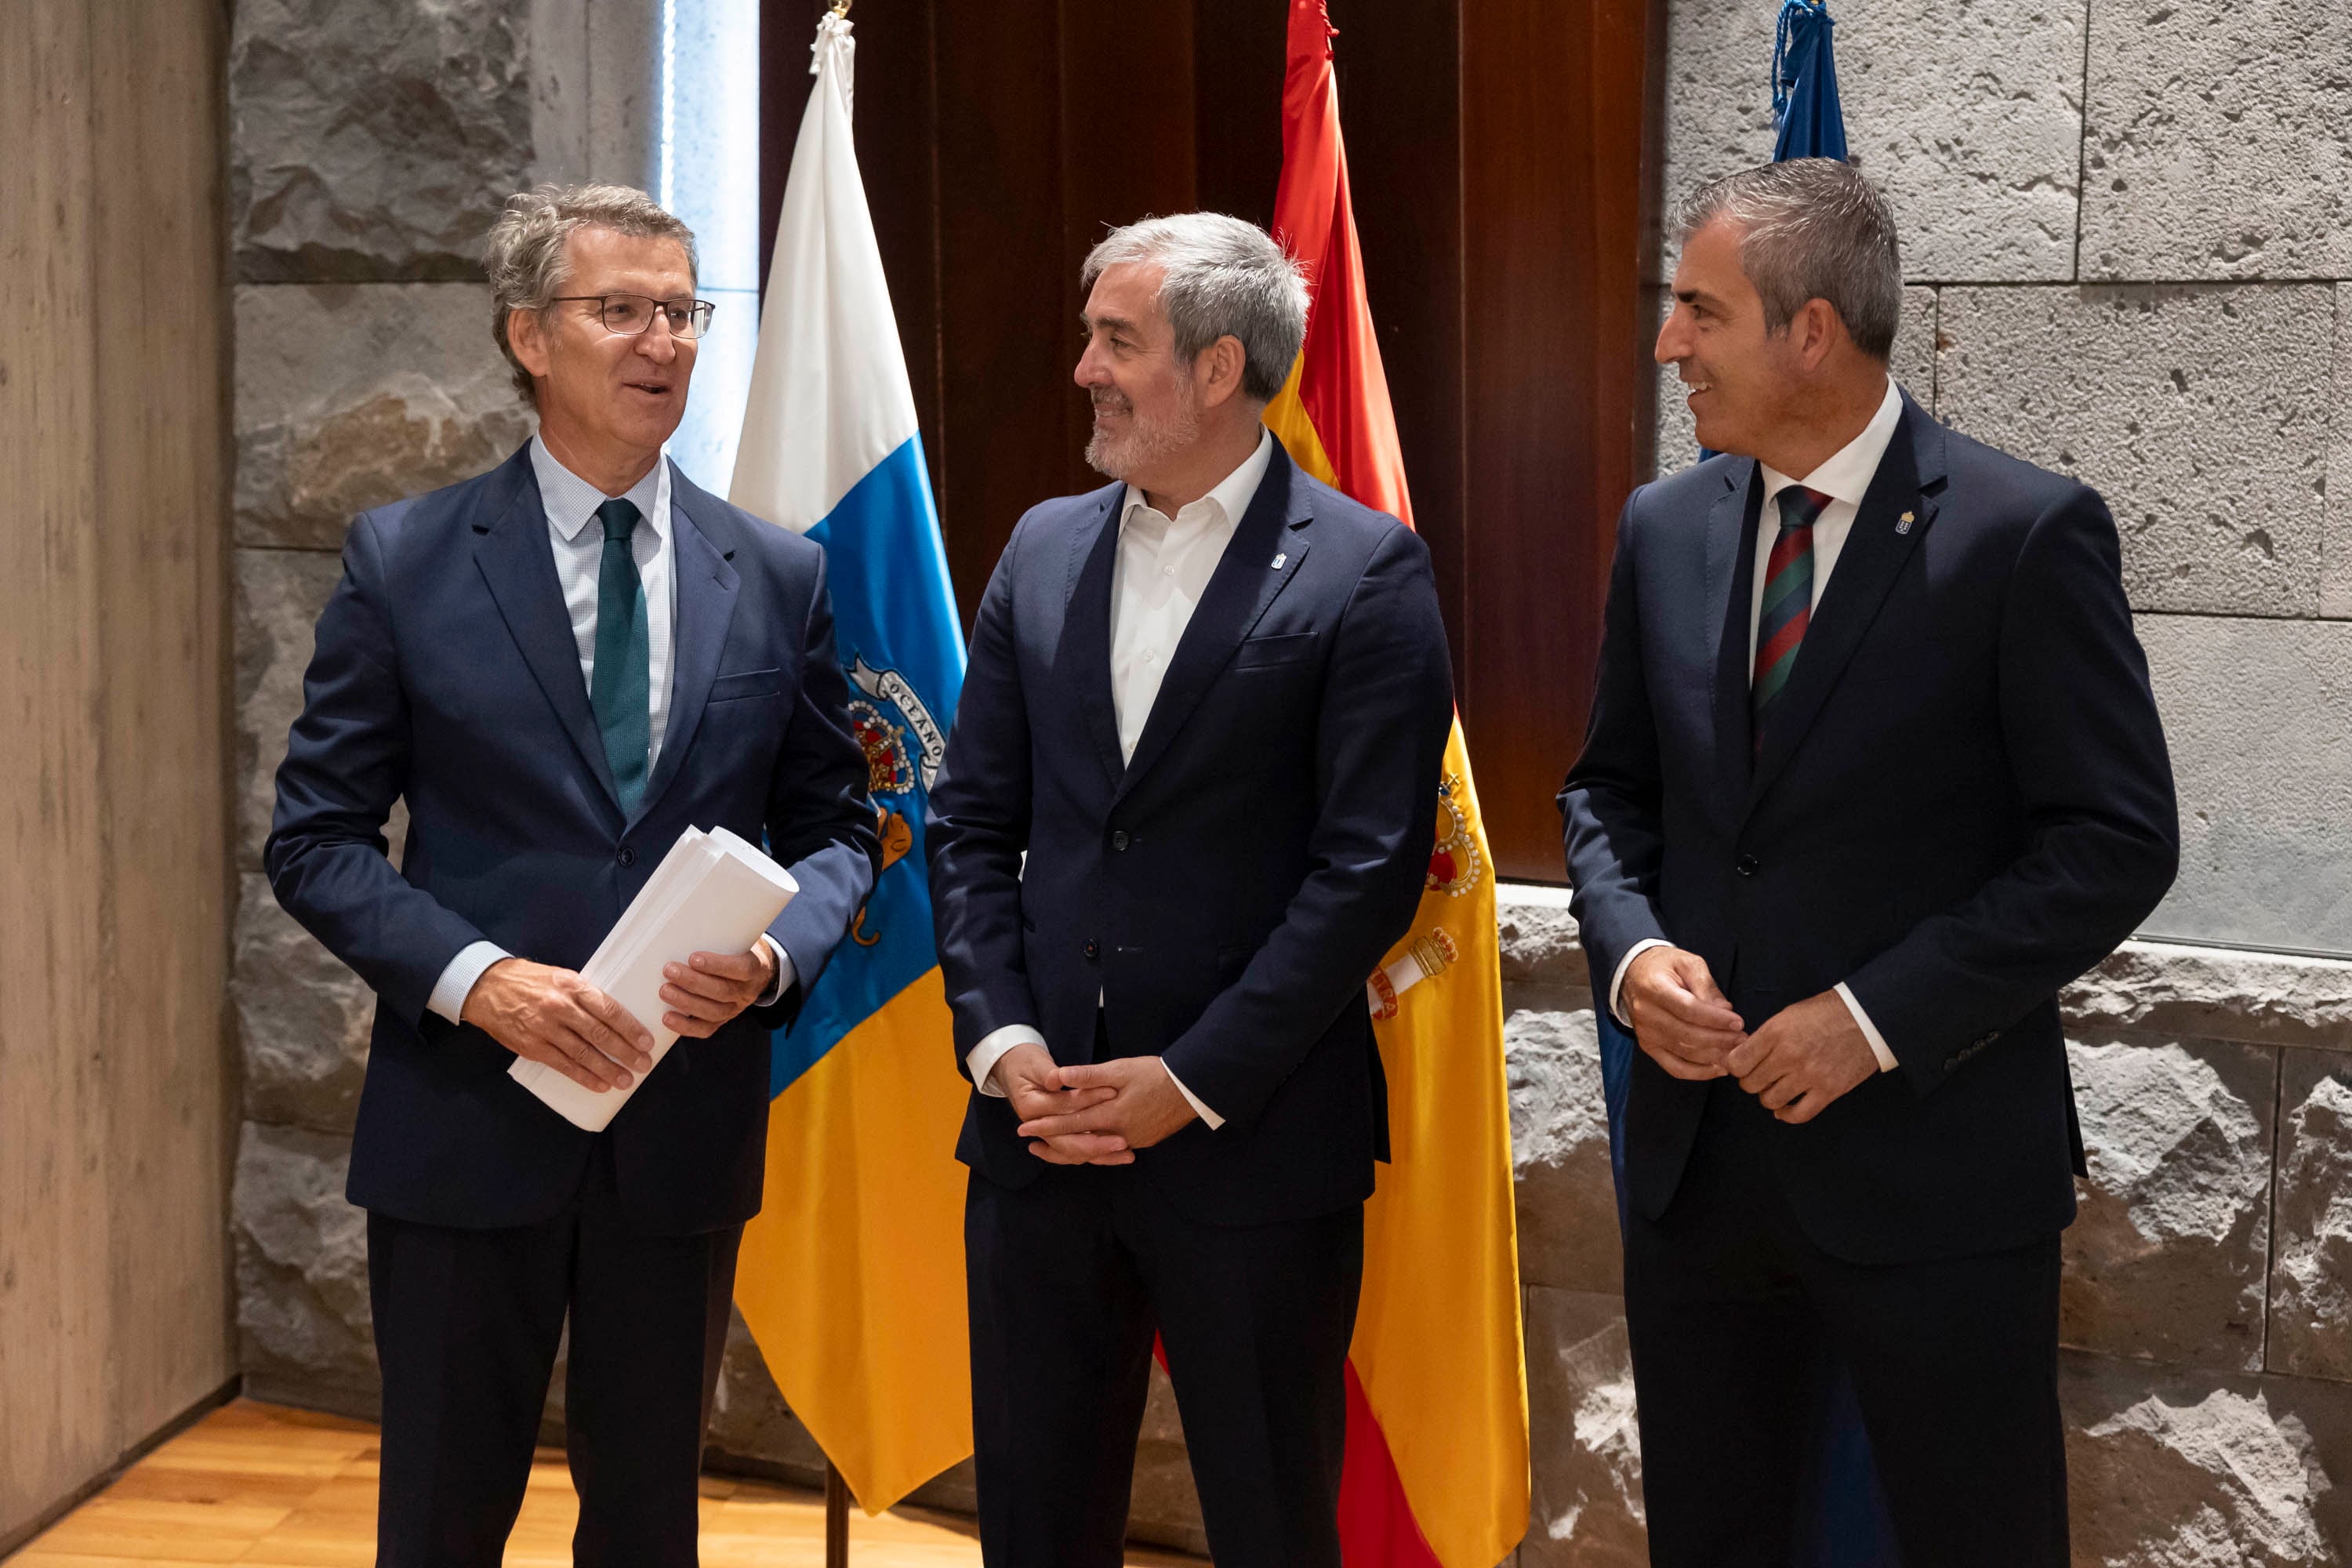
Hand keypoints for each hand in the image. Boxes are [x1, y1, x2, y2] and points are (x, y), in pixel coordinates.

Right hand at [462, 958, 653, 1093]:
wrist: (487, 987)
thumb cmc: (529, 980)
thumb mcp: (561, 977)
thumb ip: (585, 994)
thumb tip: (614, 1016)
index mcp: (572, 985)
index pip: (608, 1009)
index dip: (630, 1028)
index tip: (645, 1042)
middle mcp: (560, 1006)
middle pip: (600, 1034)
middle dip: (625, 1052)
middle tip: (643, 1064)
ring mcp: (545, 1028)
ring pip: (583, 1053)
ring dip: (608, 1069)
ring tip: (626, 1079)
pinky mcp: (532, 1046)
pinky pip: (563, 1065)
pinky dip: (583, 1077)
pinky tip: (599, 1084)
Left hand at [660, 944, 777, 1037]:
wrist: (757, 972)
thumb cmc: (739, 949)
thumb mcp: (739, 938)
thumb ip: (721, 934)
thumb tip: (686, 922)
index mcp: (755, 968)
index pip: (741, 969)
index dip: (717, 965)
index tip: (693, 958)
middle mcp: (747, 991)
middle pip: (722, 991)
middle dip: (693, 982)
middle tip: (669, 970)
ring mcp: (735, 1009)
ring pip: (713, 1012)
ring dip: (686, 1002)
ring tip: (664, 990)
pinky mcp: (722, 1020)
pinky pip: (705, 1029)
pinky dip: (685, 1026)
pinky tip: (667, 1018)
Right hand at [991, 1043, 1127, 1164]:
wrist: (1012, 1068)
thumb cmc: (1026, 1062)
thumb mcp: (1036, 1063)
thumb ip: (1049, 1073)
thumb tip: (1058, 1078)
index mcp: (1031, 1107)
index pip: (1064, 1108)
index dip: (1088, 1100)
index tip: (1113, 1094)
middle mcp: (1037, 1126)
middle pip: (1067, 1142)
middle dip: (1097, 1144)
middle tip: (1123, 1143)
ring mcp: (1047, 1134)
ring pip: (1073, 1152)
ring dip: (1100, 1155)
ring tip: (1127, 1155)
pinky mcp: (1057, 1135)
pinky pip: (1076, 1150)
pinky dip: (1094, 1154)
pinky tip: (1115, 1155)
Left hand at [1017, 1057, 1197, 1155]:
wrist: (1192, 1088)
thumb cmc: (1155, 1074)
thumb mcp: (1121, 1069)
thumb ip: (1089, 1076)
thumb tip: (1059, 1077)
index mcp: (1110, 1115)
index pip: (1070, 1123)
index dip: (1046, 1125)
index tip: (1025, 1128)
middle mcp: (1119, 1134)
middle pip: (1079, 1143)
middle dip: (1053, 1142)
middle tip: (1030, 1143)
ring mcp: (1133, 1140)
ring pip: (1096, 1149)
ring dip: (1074, 1147)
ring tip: (1056, 1147)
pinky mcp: (1144, 1140)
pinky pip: (1113, 1149)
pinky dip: (1097, 1149)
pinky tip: (1090, 1145)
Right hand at [1622, 946, 1745, 1079]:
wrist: (1634, 975)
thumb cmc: (1665, 966)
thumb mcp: (1688, 963)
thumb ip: (1707, 986)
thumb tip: (1725, 1010)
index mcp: (1654, 988)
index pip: (1687, 1009)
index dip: (1715, 1019)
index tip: (1738, 1022)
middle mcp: (1646, 1013)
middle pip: (1686, 1034)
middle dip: (1719, 1039)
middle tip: (1743, 1038)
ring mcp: (1645, 1034)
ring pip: (1684, 1053)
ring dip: (1714, 1056)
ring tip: (1736, 1051)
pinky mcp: (1649, 1047)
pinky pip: (1675, 1067)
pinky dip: (1699, 1072)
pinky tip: (1719, 1068)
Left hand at [1727, 990, 1879, 1123]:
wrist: (1866, 1018)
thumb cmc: (1825, 1013)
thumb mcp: (1788, 1015)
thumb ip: (1765, 1037)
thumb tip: (1744, 1056)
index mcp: (1775, 1032)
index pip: (1737, 1062)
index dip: (1736, 1066)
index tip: (1742, 1065)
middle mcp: (1789, 1055)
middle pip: (1751, 1084)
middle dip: (1751, 1082)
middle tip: (1761, 1076)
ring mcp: (1809, 1075)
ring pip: (1771, 1101)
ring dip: (1769, 1097)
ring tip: (1776, 1088)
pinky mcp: (1828, 1091)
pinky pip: (1798, 1114)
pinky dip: (1787, 1115)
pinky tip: (1786, 1108)